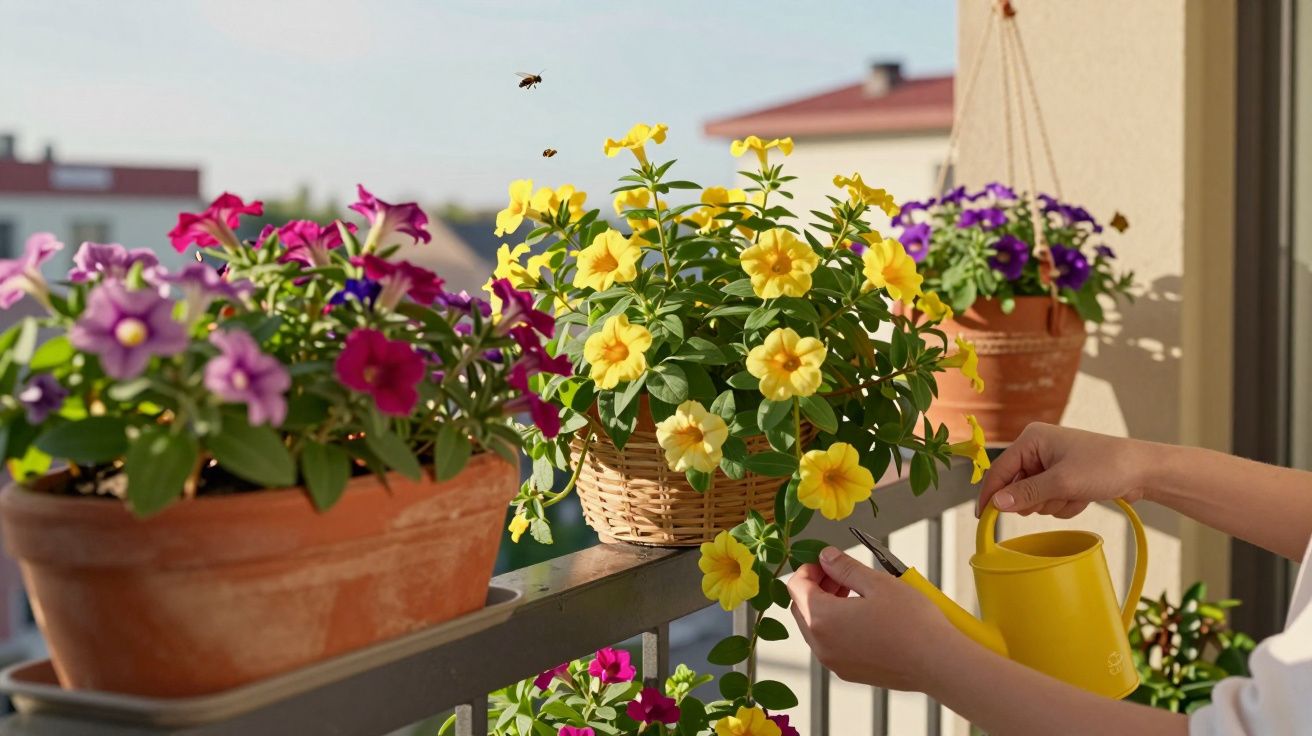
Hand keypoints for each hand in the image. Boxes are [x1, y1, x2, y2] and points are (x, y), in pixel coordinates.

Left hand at [786, 547, 967, 691]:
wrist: (938, 663)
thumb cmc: (912, 622)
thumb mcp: (876, 582)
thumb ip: (844, 567)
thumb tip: (826, 557)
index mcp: (822, 619)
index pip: (796, 588)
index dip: (808, 569)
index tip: (826, 561)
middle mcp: (821, 645)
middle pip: (802, 609)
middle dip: (816, 587)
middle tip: (839, 574)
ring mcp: (835, 662)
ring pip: (815, 628)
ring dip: (826, 606)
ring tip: (853, 592)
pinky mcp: (850, 673)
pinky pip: (831, 645)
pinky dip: (837, 626)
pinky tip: (862, 615)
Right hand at [978, 423, 1153, 517]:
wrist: (1143, 470)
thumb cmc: (1106, 466)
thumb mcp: (1062, 482)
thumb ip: (1026, 493)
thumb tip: (996, 504)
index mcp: (1032, 439)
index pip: (1000, 470)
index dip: (990, 494)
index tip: (982, 518)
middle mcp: (1038, 449)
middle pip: (1017, 487)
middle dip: (1037, 499)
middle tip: (1057, 496)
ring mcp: (1051, 464)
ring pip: (1034, 498)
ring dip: (1054, 503)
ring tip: (1076, 494)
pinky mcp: (1063, 477)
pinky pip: (1051, 501)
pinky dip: (1065, 504)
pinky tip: (1083, 496)